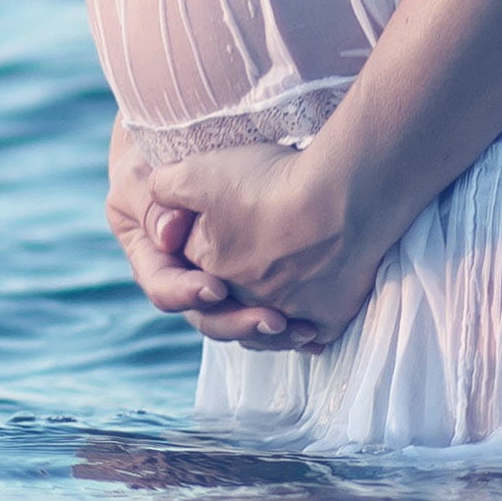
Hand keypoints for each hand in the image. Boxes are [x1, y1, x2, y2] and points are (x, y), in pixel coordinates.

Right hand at [111, 154, 318, 350]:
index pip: (162, 286)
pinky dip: (289, 325)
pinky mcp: (252, 279)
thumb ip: (153, 204)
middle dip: (238, 322)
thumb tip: (168, 237)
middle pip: (205, 315)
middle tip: (273, 321)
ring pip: (240, 319)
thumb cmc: (170, 144)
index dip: (185, 293)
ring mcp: (219, 279)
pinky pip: (268, 311)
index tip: (216, 288)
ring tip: (302, 330)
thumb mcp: (147, 171)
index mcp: (151, 254)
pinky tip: (314, 329)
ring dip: (269, 332)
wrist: (203, 130)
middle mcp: (183, 275)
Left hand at [141, 140, 405, 354]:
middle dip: (235, 286)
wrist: (343, 196)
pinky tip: (313, 313)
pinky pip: (317, 328)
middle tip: (251, 261)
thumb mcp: (197, 172)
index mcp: (208, 269)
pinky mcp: (330, 318)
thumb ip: (165, 189)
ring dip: (272, 314)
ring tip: (279, 299)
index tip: (222, 222)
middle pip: (235, 297)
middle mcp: (246, 299)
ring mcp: (290, 312)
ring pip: (274, 319)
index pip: (194, 266)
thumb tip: (158, 200)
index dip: (204, 243)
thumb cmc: (266, 183)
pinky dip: (312, 323)